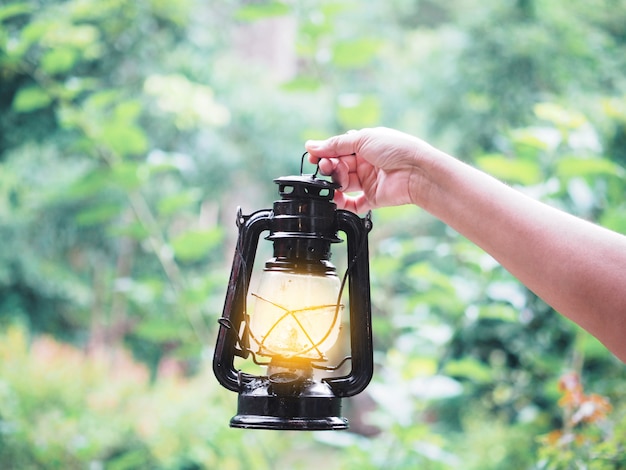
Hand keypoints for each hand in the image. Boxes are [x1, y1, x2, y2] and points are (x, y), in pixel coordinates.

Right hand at [305, 127, 439, 212]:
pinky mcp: (372, 198)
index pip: (338, 149)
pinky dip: (343, 203)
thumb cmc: (396, 149)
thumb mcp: (362, 139)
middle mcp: (365, 163)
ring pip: (343, 184)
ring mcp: (368, 181)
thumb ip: (336, 145)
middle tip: (328, 166)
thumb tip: (311, 146)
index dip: (325, 153)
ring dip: (335, 183)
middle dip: (330, 166)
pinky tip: (336, 199)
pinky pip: (353, 204)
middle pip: (338, 166)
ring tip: (338, 180)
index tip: (314, 156)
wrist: (417, 172)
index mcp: (364, 145)